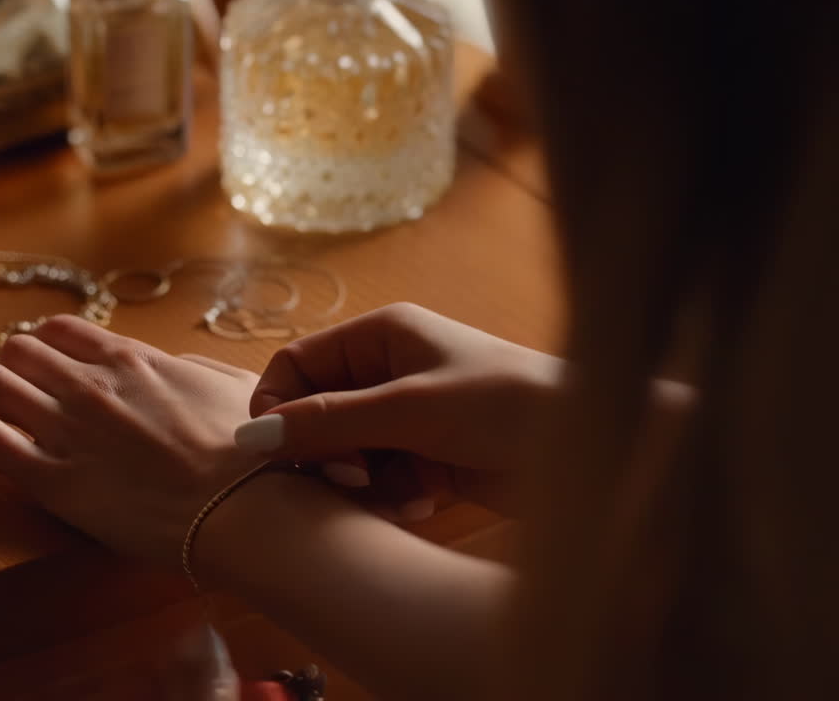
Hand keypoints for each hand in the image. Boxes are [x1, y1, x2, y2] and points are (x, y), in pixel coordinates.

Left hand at [0, 315, 262, 568]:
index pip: (58, 329)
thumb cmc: (250, 451)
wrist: (242, 509)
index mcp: (132, 359)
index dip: (48, 346)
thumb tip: (169, 367)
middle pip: (17, 349)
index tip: (50, 365)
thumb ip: (189, 368)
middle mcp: (90, 385)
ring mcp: (67, 430)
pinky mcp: (53, 482)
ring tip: (2, 418)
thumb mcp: (231, 384)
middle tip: (23, 393)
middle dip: (15, 367)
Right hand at [237, 303, 562, 516]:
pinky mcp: (428, 458)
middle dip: (325, 450)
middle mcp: (389, 371)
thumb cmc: (503, 406)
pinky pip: (379, 479)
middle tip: (350, 478)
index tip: (273, 454)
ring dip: (360, 480)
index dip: (278, 406)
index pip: (298, 364)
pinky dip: (389, 495)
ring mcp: (409, 417)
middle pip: (318, 413)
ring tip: (395, 492)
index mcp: (381, 335)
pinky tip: (420, 503)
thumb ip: (329, 422)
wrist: (589, 452)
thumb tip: (249, 437)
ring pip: (346, 453)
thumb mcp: (410, 409)